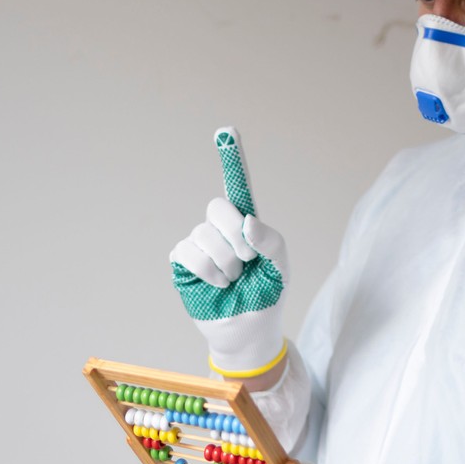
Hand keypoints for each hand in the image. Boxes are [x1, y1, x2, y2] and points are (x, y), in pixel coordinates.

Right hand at [169, 127, 290, 377]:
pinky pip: (189, 252)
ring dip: (226, 263)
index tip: (226, 131)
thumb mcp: (281, 267)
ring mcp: (200, 244)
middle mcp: (220, 229)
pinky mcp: (183, 263)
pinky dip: (208, 270)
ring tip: (233, 280)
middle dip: (236, 236)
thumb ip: (271, 240)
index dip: (232, 159)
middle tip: (247, 260)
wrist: (248, 331)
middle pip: (218, 208)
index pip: (237, 186)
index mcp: (246, 224)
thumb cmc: (267, 296)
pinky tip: (217, 283)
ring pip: (205, 235)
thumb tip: (246, 222)